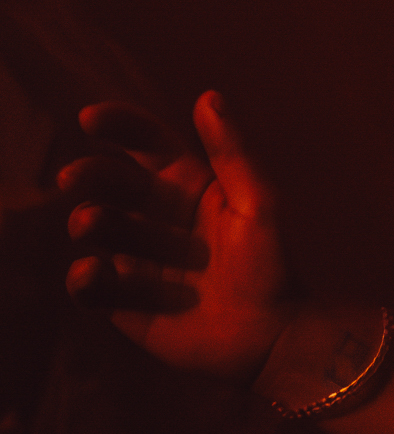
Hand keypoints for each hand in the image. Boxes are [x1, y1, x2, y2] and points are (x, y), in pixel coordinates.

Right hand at [59, 93, 296, 377]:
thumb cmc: (276, 266)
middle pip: (115, 185)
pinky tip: (91, 273)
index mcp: (191, 187)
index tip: (93, 119)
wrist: (278, 337)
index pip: (148, 146)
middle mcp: (161, 220)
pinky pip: (94, 287)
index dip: (121, 127)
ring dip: (89, 221)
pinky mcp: (130, 304)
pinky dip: (85, 279)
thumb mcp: (260, 203)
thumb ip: (233, 152)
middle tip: (74, 178)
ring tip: (91, 223)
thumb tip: (208, 95)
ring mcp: (142, 261)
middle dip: (92, 175)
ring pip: (99, 231)